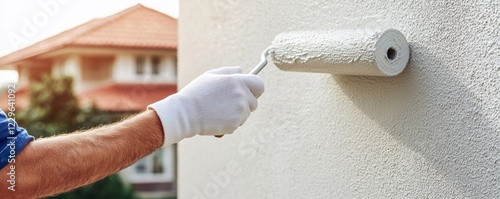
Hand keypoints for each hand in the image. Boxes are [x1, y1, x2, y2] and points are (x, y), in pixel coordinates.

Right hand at [149, 66, 264, 145]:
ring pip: (246, 114)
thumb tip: (242, 70)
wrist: (185, 113)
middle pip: (254, 102)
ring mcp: (239, 111)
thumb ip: (229, 71)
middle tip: (229, 104)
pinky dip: (230, 123)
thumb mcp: (210, 75)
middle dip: (245, 104)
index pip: (259, 84)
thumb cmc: (196, 93)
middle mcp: (241, 95)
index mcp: (236, 81)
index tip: (249, 91)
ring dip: (237, 114)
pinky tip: (216, 119)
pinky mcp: (235, 124)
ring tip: (219, 111)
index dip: (255, 88)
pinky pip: (238, 124)